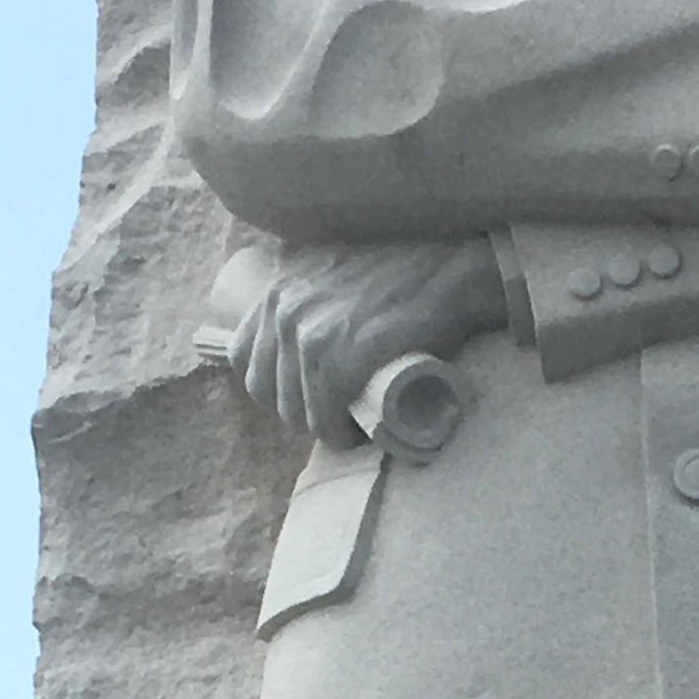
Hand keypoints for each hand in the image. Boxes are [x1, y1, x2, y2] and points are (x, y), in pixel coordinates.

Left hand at [230, 236, 506, 445]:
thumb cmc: (405, 268)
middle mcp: (285, 310)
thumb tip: (302, 320)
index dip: (274, 383)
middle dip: (298, 409)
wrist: (453, 269)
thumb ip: (309, 282)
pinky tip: (356, 435)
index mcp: (278, 288)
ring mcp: (311, 335)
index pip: (244, 357)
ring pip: (295, 410)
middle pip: (266, 390)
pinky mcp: (343, 360)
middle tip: (335, 413)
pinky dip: (339, 435)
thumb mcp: (335, 262)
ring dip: (322, 426)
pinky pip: (324, 417)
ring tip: (350, 425)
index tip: (305, 391)